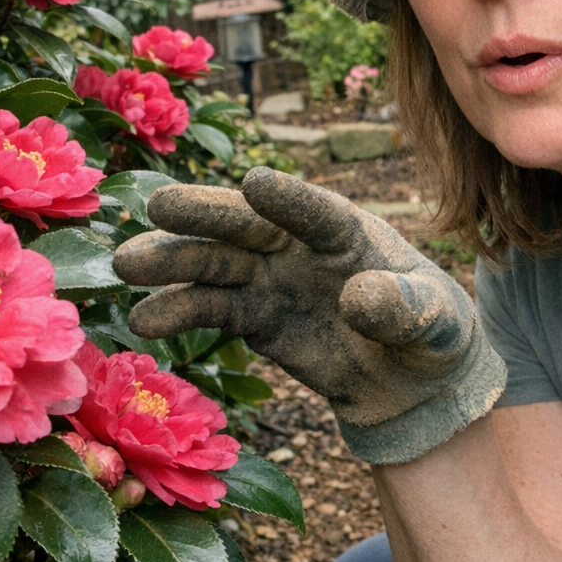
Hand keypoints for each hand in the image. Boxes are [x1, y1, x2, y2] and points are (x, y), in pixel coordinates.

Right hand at [113, 167, 504, 463]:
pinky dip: (178, 310)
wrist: (408, 380)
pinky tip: (144, 319)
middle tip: (157, 204)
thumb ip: (403, 308)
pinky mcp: (252, 314)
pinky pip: (210, 307)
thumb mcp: (435, 323)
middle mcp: (298, 244)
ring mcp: (270, 277)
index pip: (315, 211)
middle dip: (204, 213)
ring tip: (126, 264)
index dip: (288, 199)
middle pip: (247, 223)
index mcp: (348, 231)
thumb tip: (359, 300)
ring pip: (214, 261)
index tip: (256, 181)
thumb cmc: (430, 334)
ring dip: (171, 260)